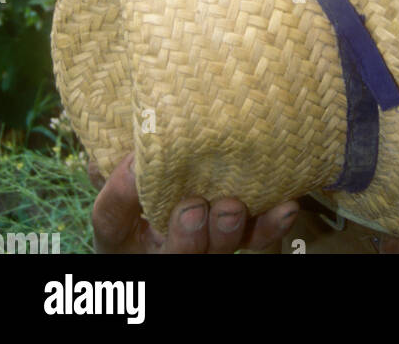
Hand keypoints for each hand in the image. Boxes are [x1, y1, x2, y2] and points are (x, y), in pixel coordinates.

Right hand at [89, 152, 302, 253]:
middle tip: (193, 208)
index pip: (111, 218)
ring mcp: (206, 245)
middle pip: (176, 255)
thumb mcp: (120, 173)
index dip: (119, 193)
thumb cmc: (142, 176)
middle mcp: (165, 246)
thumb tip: (117, 143)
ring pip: (219, 250)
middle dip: (185, 236)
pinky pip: (258, 239)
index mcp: (123, 230)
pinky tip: (287, 205)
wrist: (186, 179)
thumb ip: (114, 159)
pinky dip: (272, 224)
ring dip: (229, 232)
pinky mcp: (241, 234)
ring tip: (234, 208)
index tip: (133, 161)